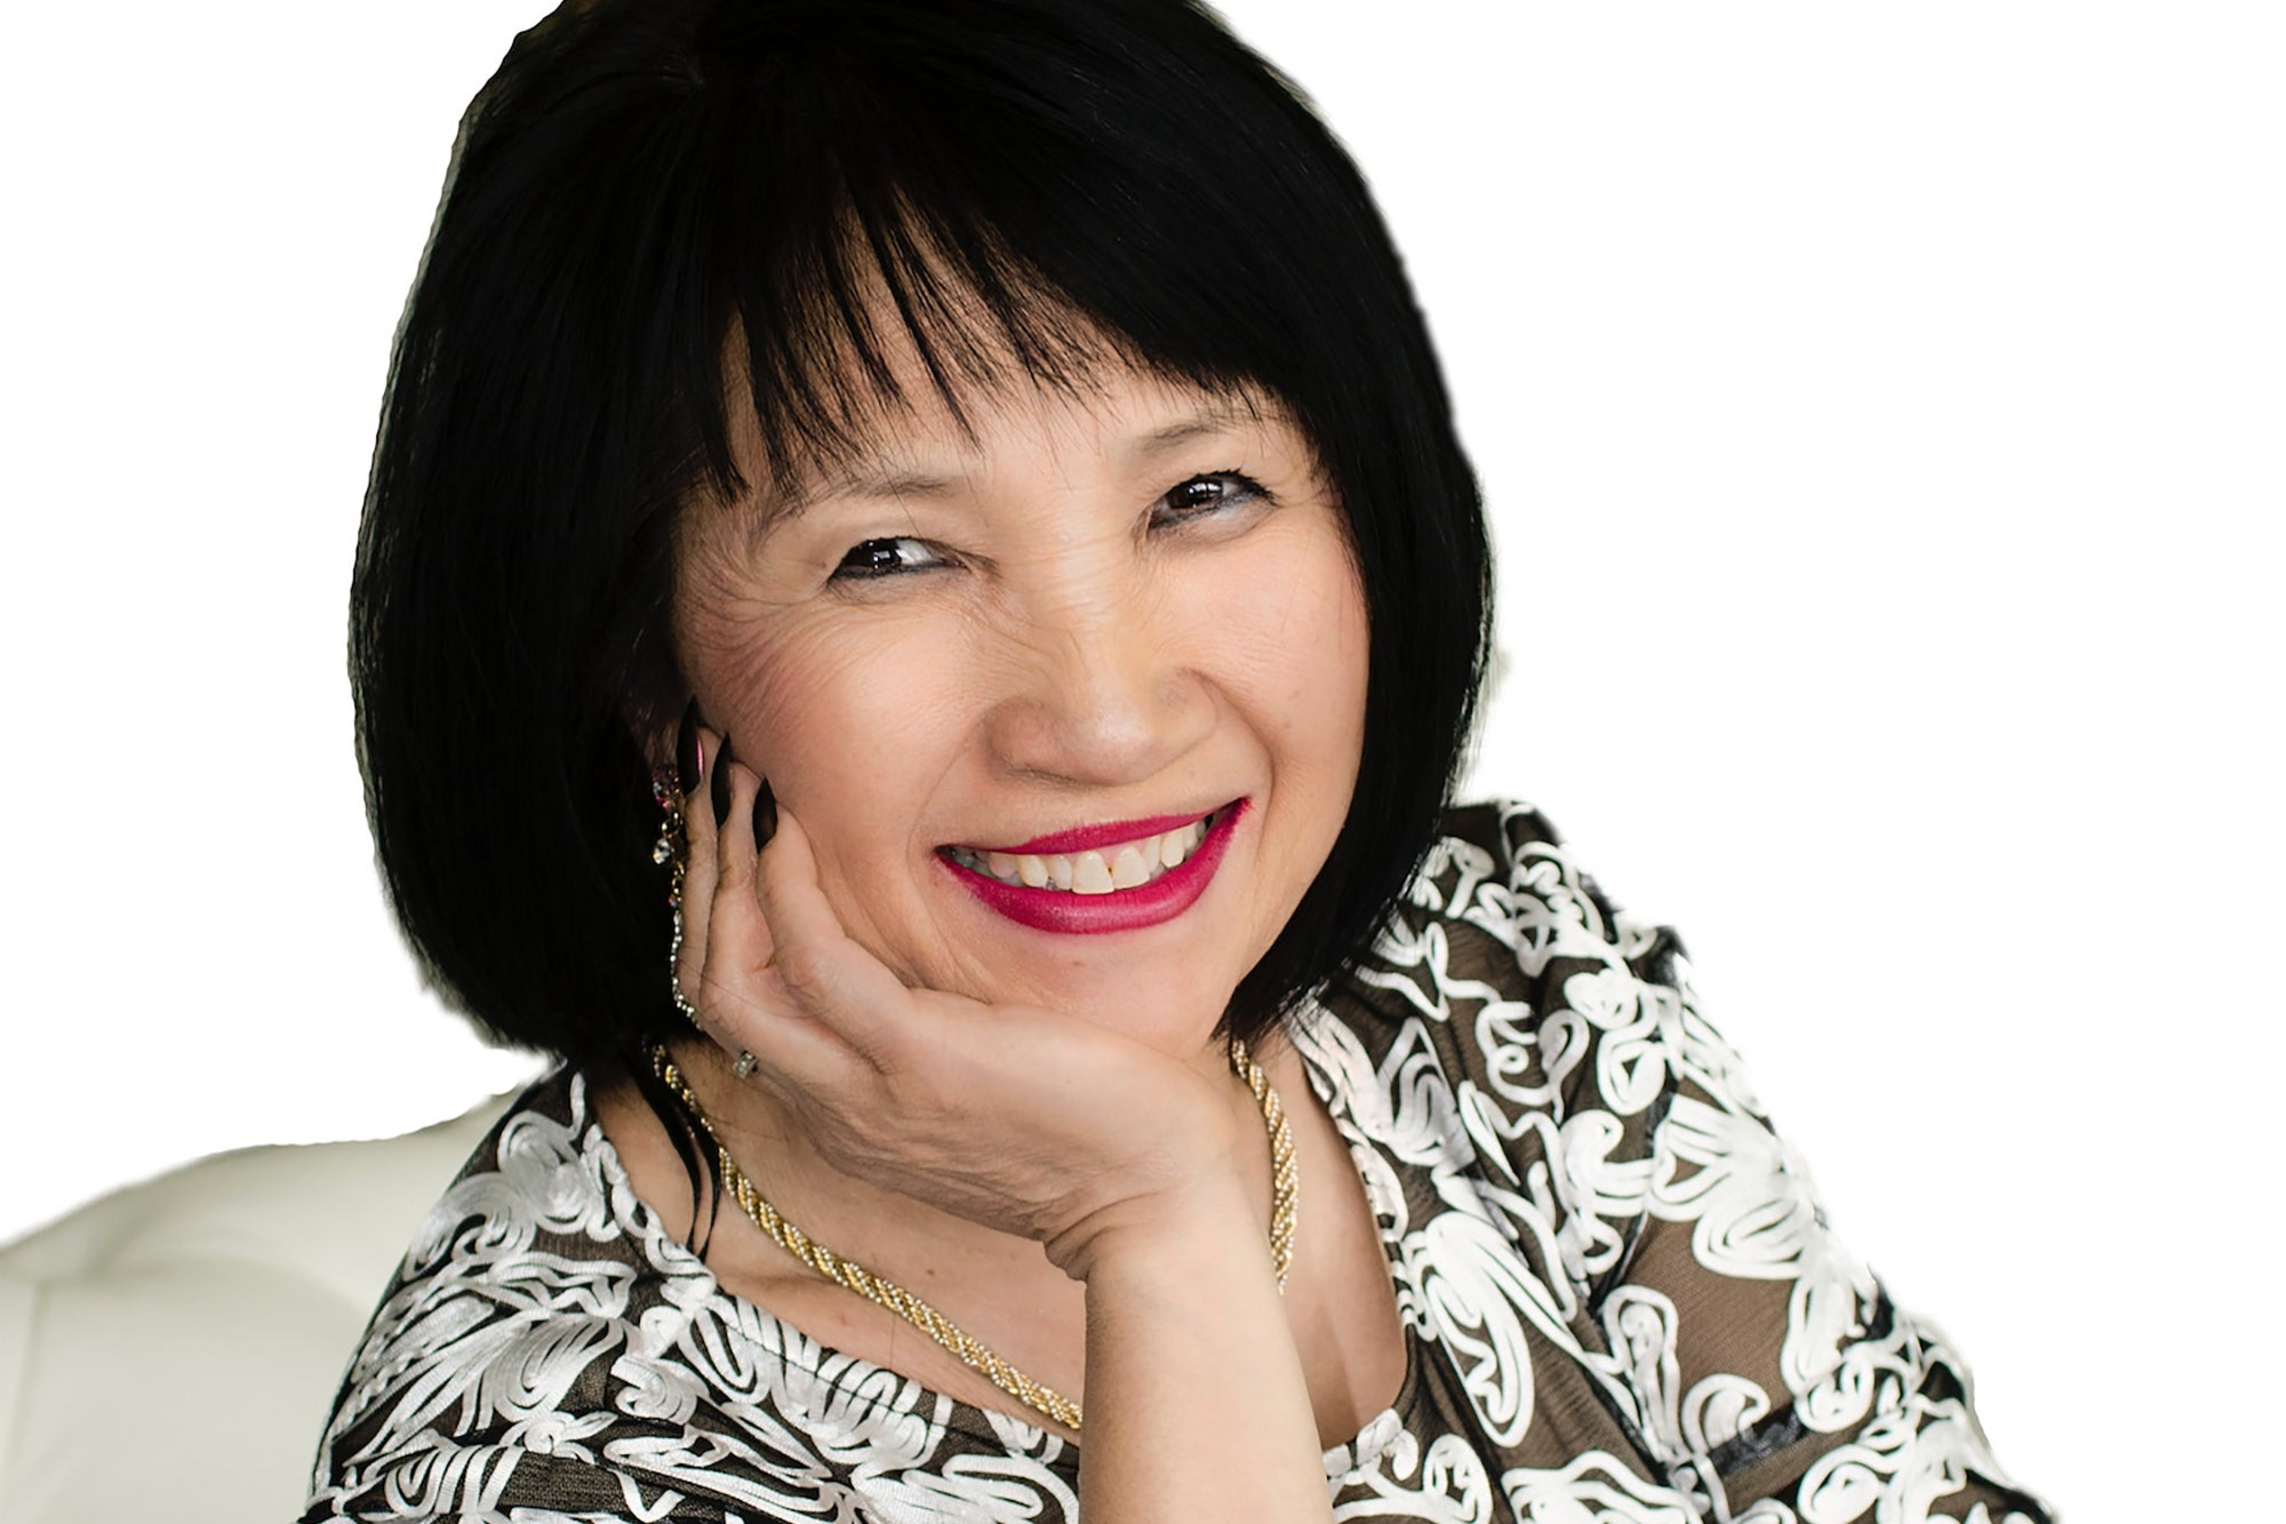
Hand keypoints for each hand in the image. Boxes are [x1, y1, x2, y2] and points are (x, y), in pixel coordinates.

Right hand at [673, 732, 1251, 1278]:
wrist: (1160, 1203)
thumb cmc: (1102, 1127)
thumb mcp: (992, 1072)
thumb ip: (941, 1023)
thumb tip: (939, 940)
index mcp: (846, 1108)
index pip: (737, 1001)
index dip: (715, 903)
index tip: (733, 817)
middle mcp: (834, 1107)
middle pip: (709, 985)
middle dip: (700, 869)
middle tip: (713, 779)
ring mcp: (866, 1091)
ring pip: (730, 978)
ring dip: (725, 866)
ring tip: (741, 780)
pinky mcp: (916, 1061)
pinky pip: (816, 963)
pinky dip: (791, 889)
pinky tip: (800, 826)